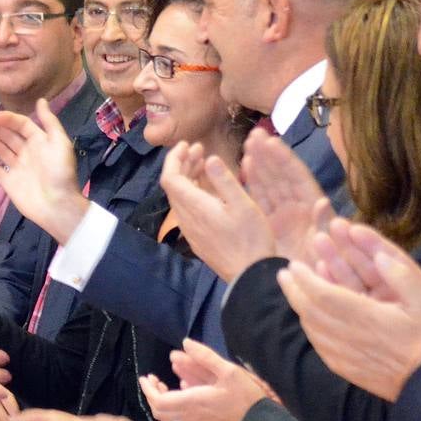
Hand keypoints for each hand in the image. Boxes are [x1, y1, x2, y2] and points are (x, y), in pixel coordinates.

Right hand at [0, 99, 87, 243]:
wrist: (58, 204)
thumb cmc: (60, 172)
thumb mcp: (60, 142)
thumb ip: (49, 121)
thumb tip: (41, 101)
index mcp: (40, 141)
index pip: (21, 125)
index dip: (8, 119)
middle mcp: (27, 152)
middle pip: (8, 135)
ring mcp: (17, 168)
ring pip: (0, 150)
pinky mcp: (8, 183)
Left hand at [139, 339, 267, 420]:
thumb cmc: (245, 396)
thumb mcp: (229, 371)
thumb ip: (205, 357)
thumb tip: (185, 343)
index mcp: (193, 402)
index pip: (159, 401)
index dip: (149, 390)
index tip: (146, 377)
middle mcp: (190, 418)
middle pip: (160, 412)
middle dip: (152, 395)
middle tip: (154, 380)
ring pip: (169, 419)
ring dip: (163, 404)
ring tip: (166, 388)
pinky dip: (175, 410)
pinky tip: (185, 397)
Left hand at [159, 141, 274, 282]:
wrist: (249, 276)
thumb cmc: (251, 239)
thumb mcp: (243, 204)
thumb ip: (224, 179)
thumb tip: (209, 158)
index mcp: (194, 206)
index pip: (170, 177)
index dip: (174, 158)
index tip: (187, 144)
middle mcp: (186, 219)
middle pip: (173, 186)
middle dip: (183, 164)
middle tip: (199, 149)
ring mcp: (190, 231)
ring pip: (180, 198)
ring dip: (188, 178)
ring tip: (204, 165)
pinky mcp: (197, 239)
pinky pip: (187, 210)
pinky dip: (193, 193)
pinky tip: (210, 191)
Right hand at [242, 130, 336, 264]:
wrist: (310, 292)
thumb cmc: (323, 269)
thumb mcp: (327, 248)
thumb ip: (324, 225)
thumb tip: (324, 203)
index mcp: (312, 209)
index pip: (297, 178)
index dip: (284, 160)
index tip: (272, 143)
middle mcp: (298, 208)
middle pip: (281, 176)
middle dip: (269, 156)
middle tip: (255, 136)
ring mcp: (283, 216)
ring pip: (269, 185)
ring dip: (260, 165)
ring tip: (248, 146)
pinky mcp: (271, 225)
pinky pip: (260, 200)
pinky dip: (253, 184)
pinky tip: (245, 169)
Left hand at [277, 226, 420, 401]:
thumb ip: (401, 275)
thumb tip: (379, 255)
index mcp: (364, 316)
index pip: (322, 294)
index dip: (305, 278)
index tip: (295, 264)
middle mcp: (347, 335)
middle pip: (308, 309)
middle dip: (293, 289)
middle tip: (283, 274)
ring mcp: (341, 354)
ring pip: (310, 326)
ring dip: (298, 306)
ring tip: (292, 291)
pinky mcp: (341, 367)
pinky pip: (317, 343)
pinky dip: (308, 325)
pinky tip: (308, 317)